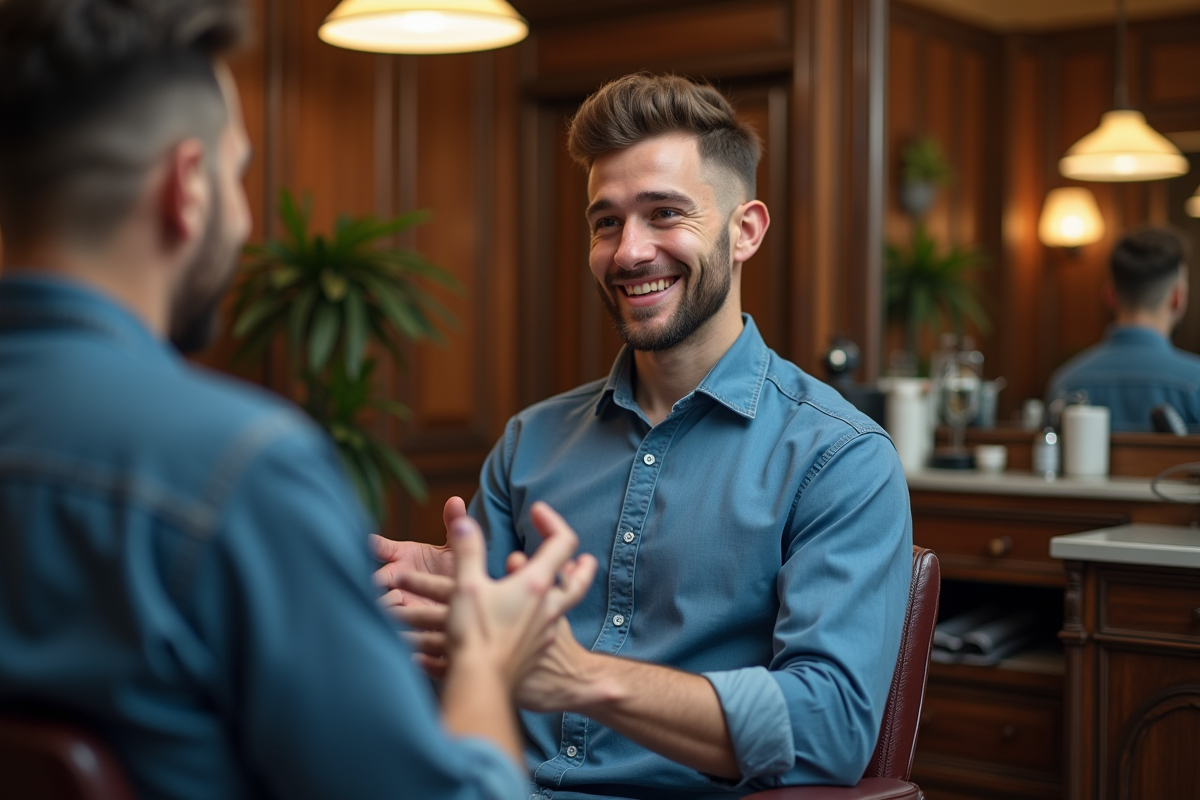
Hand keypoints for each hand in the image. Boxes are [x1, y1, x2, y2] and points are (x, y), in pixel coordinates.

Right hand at [372, 497, 462, 612]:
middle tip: (373, 582)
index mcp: (402, 556)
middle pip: (377, 577)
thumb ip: (453, 525)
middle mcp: (395, 577)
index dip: (373, 544)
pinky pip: (394, 622)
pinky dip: (394, 623)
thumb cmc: (452, 572)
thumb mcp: (454, 550)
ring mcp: (399, 599)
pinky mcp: (406, 619)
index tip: (367, 542)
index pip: (381, 547)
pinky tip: (395, 627)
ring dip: (384, 603)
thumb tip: (456, 499)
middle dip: (374, 580)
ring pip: (383, 601)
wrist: (462, 602)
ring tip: (389, 605)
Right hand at [395, 502, 596, 686]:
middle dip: (582, 566)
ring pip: (566, 605)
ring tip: (561, 584)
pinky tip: (535, 617)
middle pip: (579, 581)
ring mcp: (545, 631)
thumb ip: (467, 550)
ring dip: (565, 589)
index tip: (537, 511)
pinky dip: (548, 613)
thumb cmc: (475, 635)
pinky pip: (551, 626)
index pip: (562, 543)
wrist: (482, 684)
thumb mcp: (466, 586)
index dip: (552, 521)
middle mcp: (547, 606)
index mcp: (535, 584)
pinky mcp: (536, 650)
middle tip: (586, 558)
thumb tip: (465, 520)